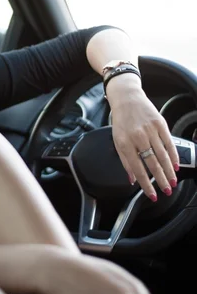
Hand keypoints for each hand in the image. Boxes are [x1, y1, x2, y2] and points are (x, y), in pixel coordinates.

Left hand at [106, 75, 178, 198]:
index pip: (137, 169)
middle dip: (161, 180)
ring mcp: (150, 130)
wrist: (127, 98)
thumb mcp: (117, 140)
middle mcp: (137, 137)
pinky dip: (173, 155)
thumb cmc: (121, 121)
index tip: (152, 195)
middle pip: (152, 164)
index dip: (146, 184)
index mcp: (124, 143)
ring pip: (162, 155)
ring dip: (169, 171)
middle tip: (167, 191)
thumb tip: (132, 179)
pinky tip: (176, 165)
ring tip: (173, 181)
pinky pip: (169, 143)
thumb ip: (125, 161)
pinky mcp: (160, 123)